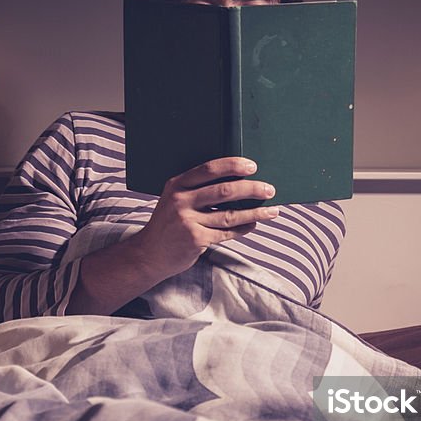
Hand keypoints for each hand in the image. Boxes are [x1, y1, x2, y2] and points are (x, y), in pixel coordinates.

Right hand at [134, 157, 278, 277]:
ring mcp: (188, 221)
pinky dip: (243, 228)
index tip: (252, 166)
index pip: (209, 169)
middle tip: (269, 189)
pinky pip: (227, 232)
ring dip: (255, 212)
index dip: (232, 166)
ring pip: (230, 215)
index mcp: (176, 185)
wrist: (149, 254)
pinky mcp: (196, 240)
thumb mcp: (174, 200)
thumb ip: (197, 191)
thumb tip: (237, 183)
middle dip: (251, 189)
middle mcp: (181, 201)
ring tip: (272, 211)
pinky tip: (253, 224)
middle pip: (224, 191)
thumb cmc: (168, 225)